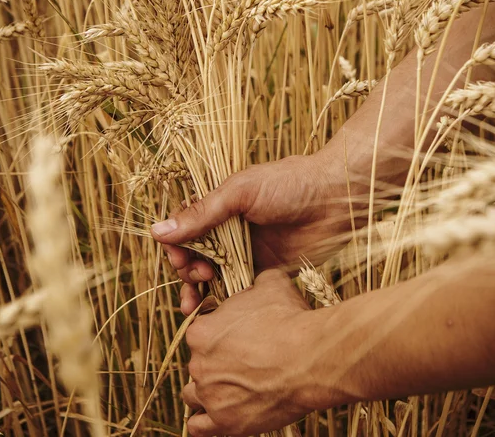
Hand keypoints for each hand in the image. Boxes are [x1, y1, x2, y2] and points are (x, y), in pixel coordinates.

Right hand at [151, 154, 353, 313]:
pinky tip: (215, 312)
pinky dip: (224, 302)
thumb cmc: (288, 183)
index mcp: (221, 205)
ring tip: (196, 302)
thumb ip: (201, 214)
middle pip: (196, 255)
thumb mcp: (240, 193)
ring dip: (199, 290)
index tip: (178, 257)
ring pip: (213, 276)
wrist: (337, 197)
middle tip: (197, 274)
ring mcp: (248, 251)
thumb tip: (157, 232)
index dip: (177, 246)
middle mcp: (230, 230)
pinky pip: (239, 290)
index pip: (186, 228)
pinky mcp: (266, 271)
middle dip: (187, 270)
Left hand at [182, 269, 329, 436]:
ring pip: (194, 395)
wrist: (311, 358)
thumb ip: (255, 282)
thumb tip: (257, 281)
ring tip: (233, 386)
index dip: (219, 331)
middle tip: (245, 358)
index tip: (238, 333)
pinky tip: (222, 411)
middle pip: (198, 362)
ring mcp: (210, 396)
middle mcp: (198, 365)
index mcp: (201, 331)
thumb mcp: (271, 285)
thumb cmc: (290, 319)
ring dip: (209, 390)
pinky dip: (206, 421)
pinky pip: (199, 428)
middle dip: (216, 360)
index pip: (200, 331)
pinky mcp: (225, 423)